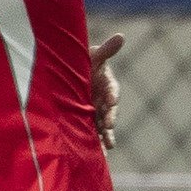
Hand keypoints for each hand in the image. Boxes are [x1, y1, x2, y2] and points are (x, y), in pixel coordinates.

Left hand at [89, 32, 123, 150]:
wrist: (69, 76)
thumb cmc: (83, 63)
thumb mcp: (92, 56)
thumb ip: (105, 50)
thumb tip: (121, 36)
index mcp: (107, 84)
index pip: (112, 90)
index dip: (112, 96)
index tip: (111, 101)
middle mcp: (105, 99)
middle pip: (110, 111)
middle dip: (109, 118)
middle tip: (108, 125)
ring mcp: (98, 112)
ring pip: (105, 125)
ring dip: (106, 135)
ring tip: (107, 145)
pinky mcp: (90, 122)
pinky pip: (96, 134)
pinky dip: (99, 143)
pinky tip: (100, 155)